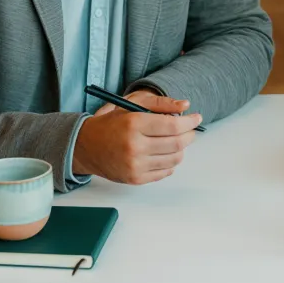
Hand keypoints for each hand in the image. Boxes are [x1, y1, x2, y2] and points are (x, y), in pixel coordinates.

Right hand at [73, 92, 201, 183]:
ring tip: (175, 141)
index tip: (196, 118)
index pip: (172, 125)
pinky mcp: (135, 178)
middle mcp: (134, 146)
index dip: (189, 122)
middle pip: (177, 143)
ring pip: (174, 159)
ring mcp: (135, 165)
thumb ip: (160, 104)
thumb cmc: (111, 124)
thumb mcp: (132, 105)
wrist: (87, 147)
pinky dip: (170, 163)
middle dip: (189, 135)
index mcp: (134, 124)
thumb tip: (186, 107)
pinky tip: (164, 153)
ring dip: (181, 149)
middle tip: (190, 130)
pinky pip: (164, 172)